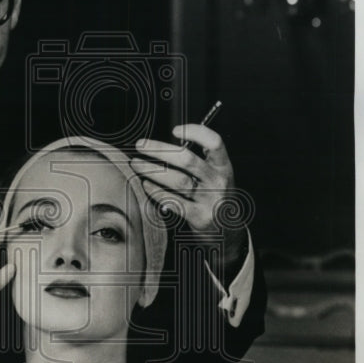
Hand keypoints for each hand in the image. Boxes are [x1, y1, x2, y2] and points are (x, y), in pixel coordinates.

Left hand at [130, 125, 246, 274]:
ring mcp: (210, 201)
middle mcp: (218, 182)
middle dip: (160, 150)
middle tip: (141, 145)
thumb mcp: (214, 176)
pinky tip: (145, 185)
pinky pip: (173, 201)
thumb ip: (197, 161)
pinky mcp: (199, 217)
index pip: (214, 142)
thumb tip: (163, 145)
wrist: (227, 232)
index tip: (175, 130)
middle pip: (188, 160)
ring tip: (136, 164)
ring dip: (152, 170)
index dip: (195, 132)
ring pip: (177, 181)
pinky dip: (156, 192)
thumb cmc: (214, 197)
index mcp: (223, 166)